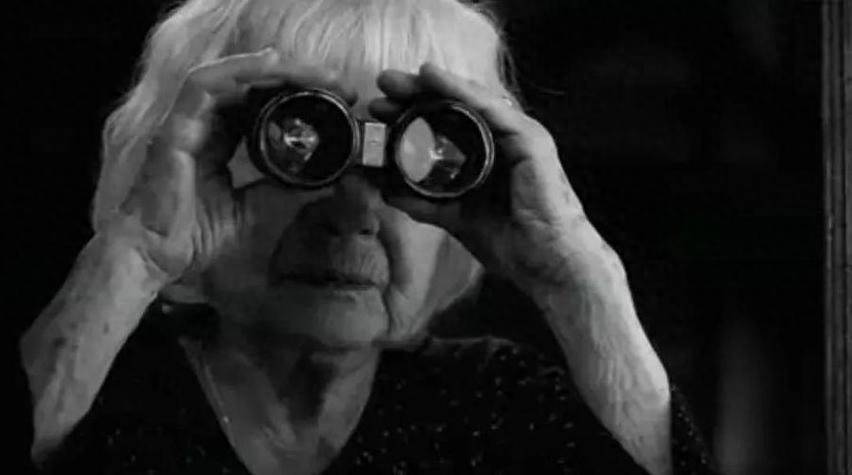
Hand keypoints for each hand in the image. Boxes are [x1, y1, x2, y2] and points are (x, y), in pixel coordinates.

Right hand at [107, 49, 356, 285]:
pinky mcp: (176, 128)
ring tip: (316, 73)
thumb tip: (327, 180)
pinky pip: (204, 85)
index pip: (260, 105)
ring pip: (232, 76)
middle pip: (251, 85)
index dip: (297, 97)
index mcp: (220, 142)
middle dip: (297, 77)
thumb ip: (285, 191)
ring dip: (276, 69)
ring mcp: (187, 123)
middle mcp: (204, 125)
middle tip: (339, 83)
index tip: (337, 102)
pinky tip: (270, 65)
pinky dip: (238, 70)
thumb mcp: (255, 211)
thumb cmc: (195, 239)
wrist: (156, 258)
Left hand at [369, 63, 601, 290]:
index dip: (412, 113)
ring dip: (431, 87)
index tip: (380, 111)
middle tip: (382, 85)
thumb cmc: (513, 243)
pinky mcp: (529, 139)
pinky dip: (460, 91)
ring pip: (470, 102)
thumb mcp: (457, 218)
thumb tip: (387, 191)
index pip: (448, 125)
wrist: (547, 263)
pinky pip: (490, 108)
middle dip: (416, 94)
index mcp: (488, 157)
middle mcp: (503, 141)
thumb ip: (425, 203)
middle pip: (456, 107)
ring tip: (397, 80)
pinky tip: (432, 78)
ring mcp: (518, 136)